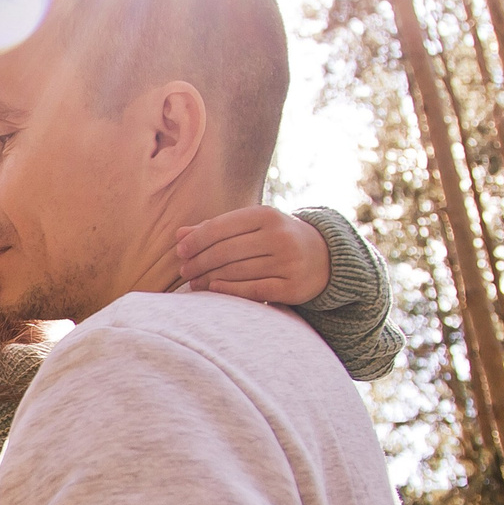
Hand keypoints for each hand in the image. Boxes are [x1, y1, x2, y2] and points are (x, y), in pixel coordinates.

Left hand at [175, 207, 330, 305]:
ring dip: (209, 278)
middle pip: (226, 251)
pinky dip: (230, 289)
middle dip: (200, 262)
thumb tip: (179, 235)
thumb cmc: (276, 239)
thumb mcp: (252, 227)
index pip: (222, 227)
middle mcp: (279, 236)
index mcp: (267, 215)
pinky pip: (253, 289)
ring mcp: (288, 262)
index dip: (197, 240)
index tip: (180, 251)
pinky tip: (213, 289)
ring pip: (237, 271)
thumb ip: (216, 229)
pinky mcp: (292, 286)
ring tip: (193, 282)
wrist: (324, 258)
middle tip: (184, 271)